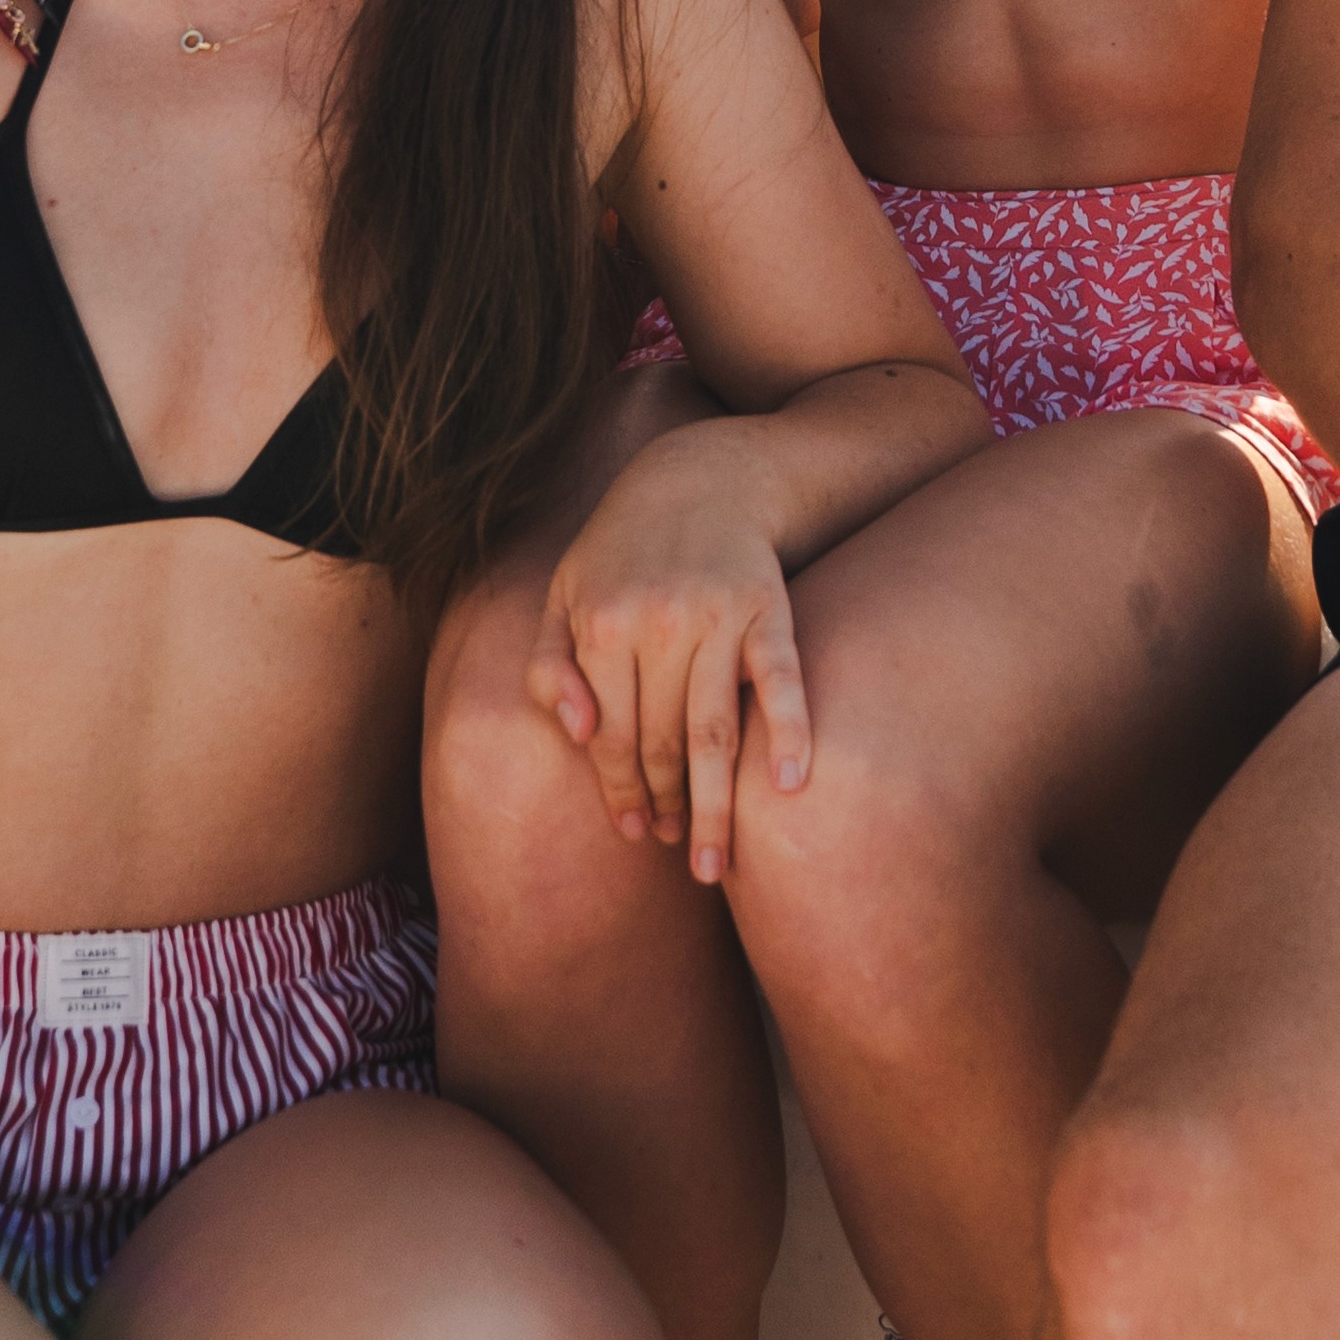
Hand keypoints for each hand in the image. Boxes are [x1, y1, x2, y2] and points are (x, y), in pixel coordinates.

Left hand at [524, 444, 817, 886]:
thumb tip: (580, 737)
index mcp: (601, 623)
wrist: (703, 476)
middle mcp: (657, 622)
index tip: (633, 835)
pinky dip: (789, 732)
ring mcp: (717, 616)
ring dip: (715, 804)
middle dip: (668, 809)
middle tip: (681, 855)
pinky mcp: (769, 608)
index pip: (610, 737)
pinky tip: (789, 786)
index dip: (619, 794)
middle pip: (662, 743)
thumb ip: (550, 666)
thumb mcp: (564, 594)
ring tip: (716, 863)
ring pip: (714, 730)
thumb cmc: (622, 548)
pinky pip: (781, 681)